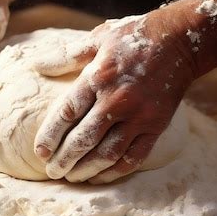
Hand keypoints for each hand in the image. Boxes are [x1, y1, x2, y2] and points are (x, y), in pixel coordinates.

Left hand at [33, 12, 194, 182]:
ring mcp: (139, 116)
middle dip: (64, 159)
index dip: (50, 135)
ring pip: (108, 153)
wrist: (180, 41)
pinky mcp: (156, 126)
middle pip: (84, 138)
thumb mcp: (98, 38)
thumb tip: (36, 65)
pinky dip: (115, 171)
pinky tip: (99, 177)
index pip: (67, 113)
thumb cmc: (133, 38)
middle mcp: (117, 100)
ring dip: (86, 169)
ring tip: (71, 177)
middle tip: (51, 171)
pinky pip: (134, 157)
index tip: (39, 152)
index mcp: (98, 77)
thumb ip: (66, 55)